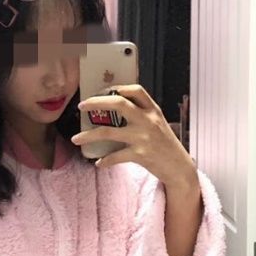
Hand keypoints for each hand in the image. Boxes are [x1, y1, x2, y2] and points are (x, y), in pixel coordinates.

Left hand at [71, 83, 196, 189]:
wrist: (179, 167)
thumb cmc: (165, 145)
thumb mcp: (158, 124)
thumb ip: (142, 114)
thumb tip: (117, 106)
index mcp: (153, 111)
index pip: (137, 90)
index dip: (119, 87)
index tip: (104, 89)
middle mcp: (148, 121)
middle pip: (119, 104)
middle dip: (97, 102)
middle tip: (81, 106)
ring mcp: (143, 138)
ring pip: (109, 132)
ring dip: (89, 135)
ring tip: (76, 138)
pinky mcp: (140, 155)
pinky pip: (115, 156)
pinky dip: (105, 160)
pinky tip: (98, 163)